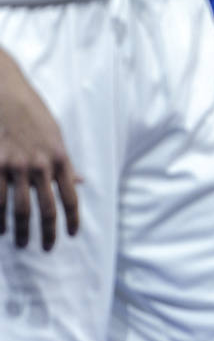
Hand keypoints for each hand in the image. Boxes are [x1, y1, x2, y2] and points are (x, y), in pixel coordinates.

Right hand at [0, 72, 79, 249]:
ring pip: (20, 208)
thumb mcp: (56, 136)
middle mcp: (41, 166)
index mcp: (61, 160)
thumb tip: (79, 182)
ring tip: (20, 242)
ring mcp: (16, 166)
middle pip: (47, 210)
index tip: (72, 235)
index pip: (71, 198)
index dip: (73, 221)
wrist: (4, 92)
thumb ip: (65, 162)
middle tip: (45, 248)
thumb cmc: (32, 113)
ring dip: (21, 230)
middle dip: (47, 233)